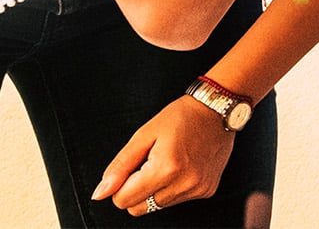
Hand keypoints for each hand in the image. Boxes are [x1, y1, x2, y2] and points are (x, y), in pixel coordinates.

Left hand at [94, 95, 234, 216]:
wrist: (218, 109)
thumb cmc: (180, 117)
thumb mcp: (143, 135)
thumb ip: (119, 167)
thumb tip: (100, 194)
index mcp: (165, 169)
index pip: (123, 200)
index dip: (120, 185)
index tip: (133, 165)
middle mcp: (184, 184)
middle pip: (138, 209)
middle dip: (136, 191)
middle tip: (148, 164)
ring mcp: (198, 189)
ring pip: (157, 207)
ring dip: (155, 190)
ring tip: (168, 162)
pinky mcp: (207, 190)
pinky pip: (176, 201)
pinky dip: (173, 188)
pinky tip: (182, 166)